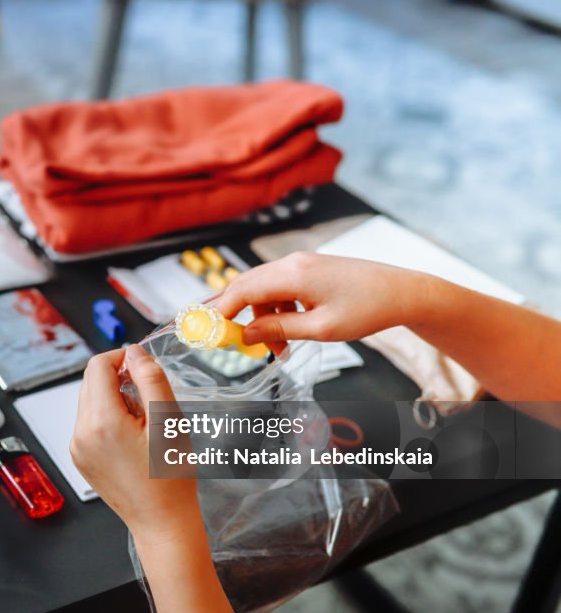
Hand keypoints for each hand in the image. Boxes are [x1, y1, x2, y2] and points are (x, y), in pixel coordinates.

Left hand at [70, 345, 200, 543]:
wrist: (162, 521)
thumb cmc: (170, 478)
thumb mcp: (168, 421)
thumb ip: (151, 380)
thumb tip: (135, 352)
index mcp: (101, 422)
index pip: (97, 366)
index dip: (121, 357)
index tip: (142, 366)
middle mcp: (81, 434)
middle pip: (90, 382)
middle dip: (117, 378)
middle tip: (148, 396)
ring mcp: (77, 448)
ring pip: (89, 401)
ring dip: (113, 397)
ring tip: (142, 420)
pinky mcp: (80, 458)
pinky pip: (88, 423)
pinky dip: (107, 417)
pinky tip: (131, 436)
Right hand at [215, 252, 432, 352]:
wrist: (403, 292)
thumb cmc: (367, 310)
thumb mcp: (321, 328)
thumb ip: (280, 330)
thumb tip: (247, 335)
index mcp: (293, 274)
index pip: (242, 289)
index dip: (220, 310)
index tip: (209, 331)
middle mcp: (292, 263)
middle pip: (247, 286)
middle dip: (238, 316)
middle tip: (236, 343)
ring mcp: (301, 263)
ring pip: (263, 290)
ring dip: (263, 319)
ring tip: (280, 349)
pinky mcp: (309, 269)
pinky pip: (280, 289)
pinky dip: (277, 311)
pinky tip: (291, 331)